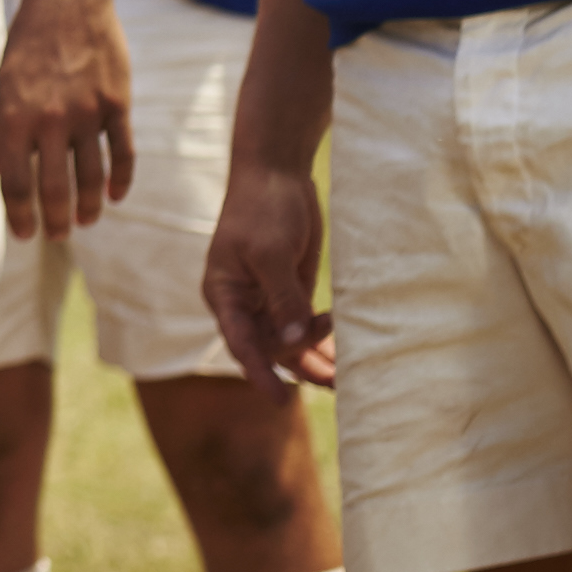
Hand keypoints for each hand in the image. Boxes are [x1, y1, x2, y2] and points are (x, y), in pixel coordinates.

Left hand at [0, 0, 136, 238]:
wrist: (67, 2)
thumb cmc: (28, 47)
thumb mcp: (1, 86)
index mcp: (13, 117)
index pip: (15, 183)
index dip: (19, 215)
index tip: (24, 235)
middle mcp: (49, 120)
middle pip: (53, 188)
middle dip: (55, 220)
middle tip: (58, 236)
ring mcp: (86, 113)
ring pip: (91, 177)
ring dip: (89, 207)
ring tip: (86, 221)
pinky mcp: (117, 104)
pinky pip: (123, 154)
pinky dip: (121, 181)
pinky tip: (116, 197)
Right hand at [202, 160, 336, 393]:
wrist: (277, 172)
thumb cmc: (263, 207)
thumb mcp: (270, 253)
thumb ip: (282, 298)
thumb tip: (296, 339)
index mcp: (224, 293)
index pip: (240, 343)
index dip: (259, 373)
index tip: (279, 399)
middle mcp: (242, 303)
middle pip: (269, 348)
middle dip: (300, 366)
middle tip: (338, 378)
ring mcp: (267, 298)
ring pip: (289, 342)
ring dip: (315, 359)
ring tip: (348, 379)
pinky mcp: (289, 291)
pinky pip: (304, 326)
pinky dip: (322, 341)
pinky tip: (345, 356)